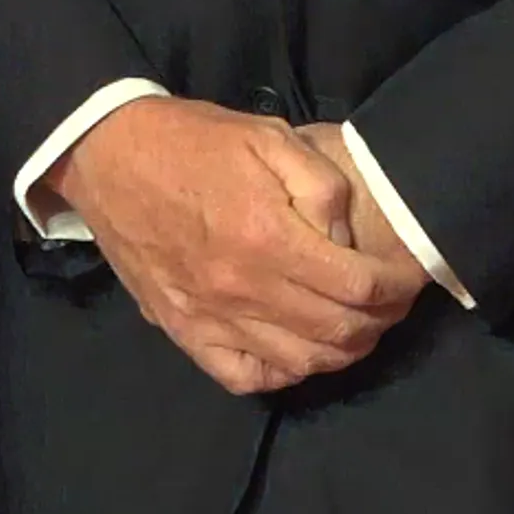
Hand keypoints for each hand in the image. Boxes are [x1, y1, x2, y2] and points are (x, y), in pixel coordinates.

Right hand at [46, 99, 424, 396]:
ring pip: (298, 362)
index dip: (393, 288)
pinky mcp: (184, 331)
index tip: (405, 278)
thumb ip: (320, 185)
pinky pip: (244, 375)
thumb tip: (345, 238)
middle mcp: (243, 289)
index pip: (356, 287)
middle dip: (377, 322)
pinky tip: (295, 351)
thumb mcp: (268, 138)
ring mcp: (211, 318)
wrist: (109, 157)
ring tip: (354, 329)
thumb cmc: (194, 142)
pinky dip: (280, 373)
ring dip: (339, 353)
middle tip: (389, 305)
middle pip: (335, 332)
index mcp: (268, 237)